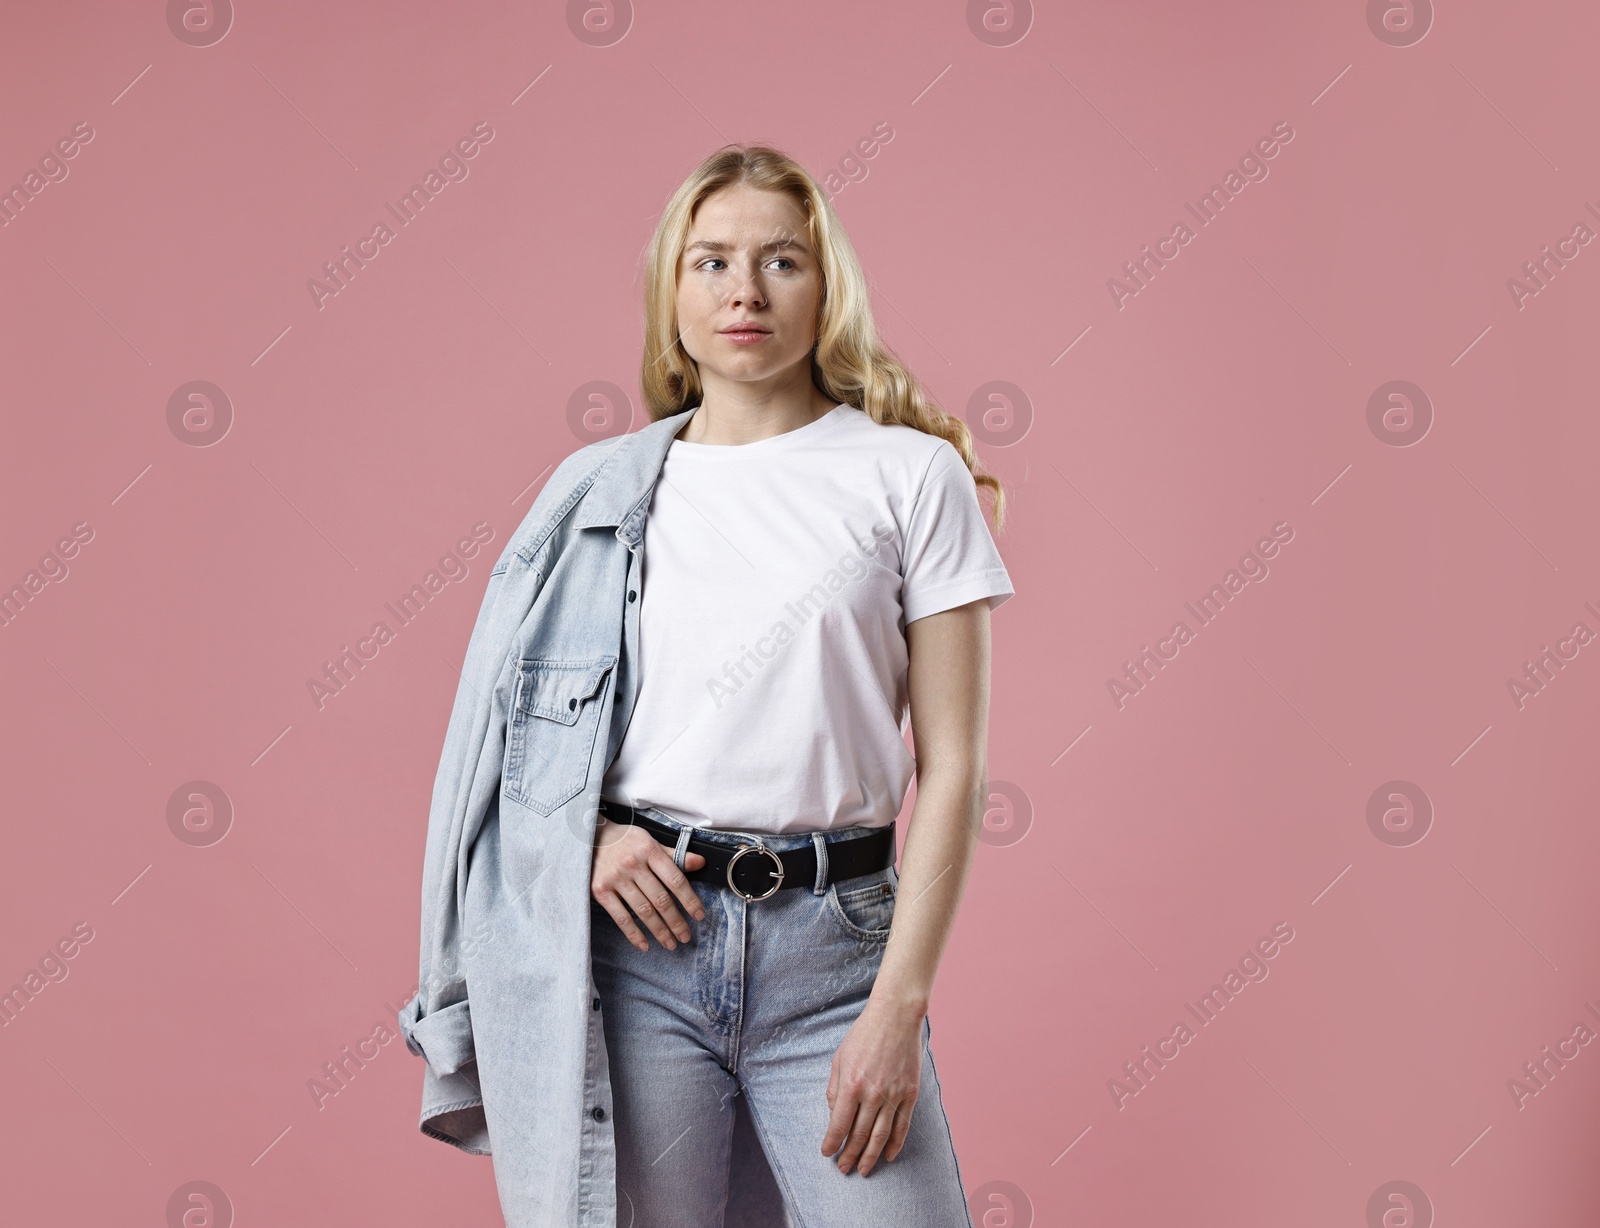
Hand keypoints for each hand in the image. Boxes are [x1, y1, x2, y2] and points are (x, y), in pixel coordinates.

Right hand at [591, 817, 705, 951]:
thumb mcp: (650, 841)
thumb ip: (675, 854)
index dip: (689, 899)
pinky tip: (644, 944)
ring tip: (670, 943)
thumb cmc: (625, 841)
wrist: (589, 837)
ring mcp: (616, 878)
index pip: (675, 879)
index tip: (699, 915)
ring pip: (643, 911)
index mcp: (649, 851)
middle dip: (676, 921)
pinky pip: (620, 917)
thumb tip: (700, 863)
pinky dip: (633, 934)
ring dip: (659, 930)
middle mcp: (633, 865)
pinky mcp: (600, 890)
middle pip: (660, 899)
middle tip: (686, 937)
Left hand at [822, 998, 923, 1174]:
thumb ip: (835, 1089)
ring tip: (864, 1170)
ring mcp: (894, 1094)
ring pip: (881, 1135)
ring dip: (871, 1156)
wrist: (895, 1017)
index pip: (839, 1124)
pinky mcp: (910, 1092)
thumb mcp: (840, 1058)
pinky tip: (888, 1155)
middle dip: (850, 1155)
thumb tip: (835, 1115)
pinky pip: (902, 1125)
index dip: (832, 1143)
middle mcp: (872, 1093)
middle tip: (844, 1168)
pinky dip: (896, 1143)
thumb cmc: (863, 1035)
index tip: (828, 1153)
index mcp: (851, 1084)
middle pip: (860, 1135)